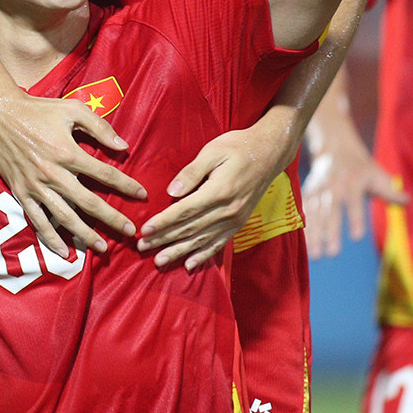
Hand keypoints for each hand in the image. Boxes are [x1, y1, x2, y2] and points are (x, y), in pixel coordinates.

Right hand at [0, 90, 141, 255]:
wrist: (0, 114)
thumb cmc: (39, 109)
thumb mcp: (72, 110)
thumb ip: (100, 127)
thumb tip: (123, 147)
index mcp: (68, 152)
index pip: (104, 174)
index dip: (126, 185)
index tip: (142, 195)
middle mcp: (54, 174)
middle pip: (89, 203)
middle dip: (112, 219)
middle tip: (131, 232)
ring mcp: (36, 186)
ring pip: (65, 217)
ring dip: (85, 235)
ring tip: (103, 247)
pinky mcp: (21, 193)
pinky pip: (38, 220)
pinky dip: (51, 238)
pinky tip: (64, 251)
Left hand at [139, 108, 299, 269]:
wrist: (270, 153)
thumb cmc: (238, 147)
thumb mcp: (212, 151)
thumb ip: (191, 173)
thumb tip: (171, 192)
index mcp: (218, 191)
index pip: (184, 211)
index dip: (163, 222)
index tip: (144, 230)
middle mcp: (227, 210)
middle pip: (190, 229)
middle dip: (164, 239)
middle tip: (142, 248)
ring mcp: (235, 219)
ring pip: (202, 240)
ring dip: (179, 252)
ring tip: (160, 261)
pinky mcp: (239, 223)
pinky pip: (219, 243)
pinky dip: (203, 255)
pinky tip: (190, 264)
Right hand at [300, 112, 404, 258]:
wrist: (335, 148)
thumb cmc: (361, 167)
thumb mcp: (377, 174)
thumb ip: (389, 191)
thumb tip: (406, 201)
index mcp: (353, 181)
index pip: (354, 202)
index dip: (355, 218)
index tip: (357, 237)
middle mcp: (333, 185)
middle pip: (331, 211)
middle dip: (331, 231)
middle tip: (333, 254)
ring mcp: (319, 189)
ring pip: (315, 214)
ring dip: (314, 234)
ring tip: (317, 256)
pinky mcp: (308, 193)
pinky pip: (303, 212)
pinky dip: (303, 229)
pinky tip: (304, 247)